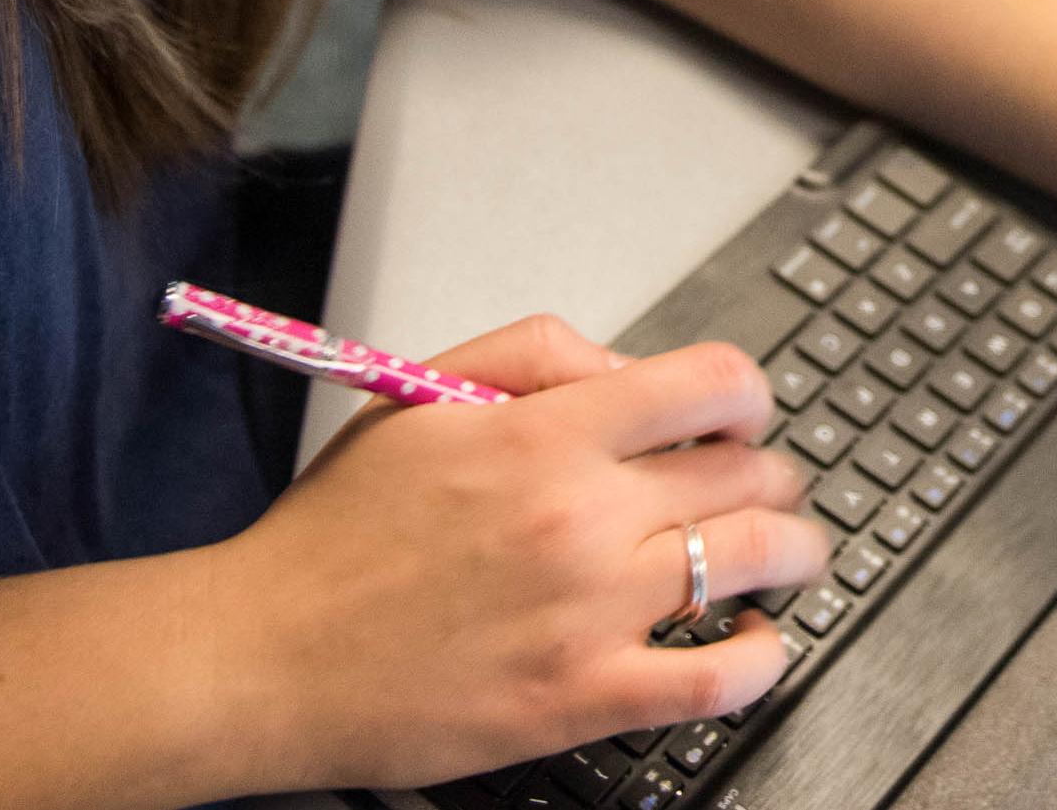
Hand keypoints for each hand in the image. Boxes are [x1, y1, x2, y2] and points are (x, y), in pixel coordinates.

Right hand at [204, 316, 832, 792]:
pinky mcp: (584, 697)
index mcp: (542, 436)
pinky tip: (753, 642)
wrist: (261, 654)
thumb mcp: (417, 399)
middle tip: (758, 489)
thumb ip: (532, 357)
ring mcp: (592, 612)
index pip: (711, 383)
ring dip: (794, 551)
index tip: (740, 416)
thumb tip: (627, 368)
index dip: (746, 396)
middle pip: (749, 471)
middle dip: (768, 473)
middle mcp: (581, 516)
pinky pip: (720, 676)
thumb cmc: (330, 537)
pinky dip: (761, 657)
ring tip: (789, 556)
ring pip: (759, 558)